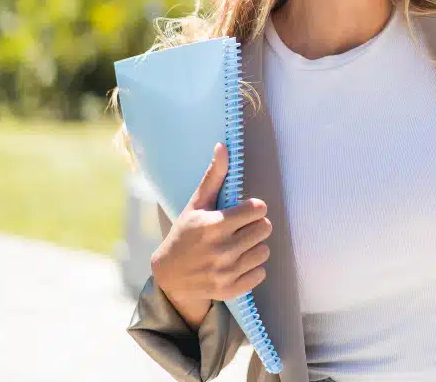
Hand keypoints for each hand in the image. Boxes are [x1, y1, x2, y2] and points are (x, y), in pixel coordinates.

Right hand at [150, 143, 271, 328]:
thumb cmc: (186, 233)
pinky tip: (236, 263)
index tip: (243, 211)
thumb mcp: (197, 204)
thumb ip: (214, 176)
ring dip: (255, 247)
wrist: (170, 276)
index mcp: (214, 225)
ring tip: (237, 246)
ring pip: (265, 251)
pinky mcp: (231, 289)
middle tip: (240, 229)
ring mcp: (225, 272)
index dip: (253, 208)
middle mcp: (220, 250)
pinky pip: (260, 273)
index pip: (258, 210)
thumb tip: (223, 145)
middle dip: (255, 226)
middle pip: (265, 229)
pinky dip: (252, 268)